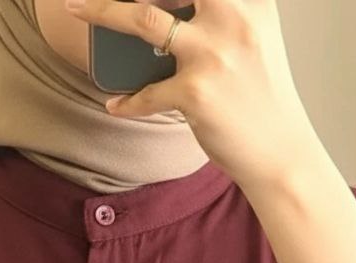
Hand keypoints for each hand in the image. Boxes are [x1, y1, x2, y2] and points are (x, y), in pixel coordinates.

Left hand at [63, 0, 310, 188]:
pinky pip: (145, 92)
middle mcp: (233, 18)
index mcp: (250, 0)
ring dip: (101, 11)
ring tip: (75, 8)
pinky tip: (116, 105)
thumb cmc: (263, 99)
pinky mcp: (195, 93)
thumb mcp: (256, 39)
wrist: (280, 154)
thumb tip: (170, 9)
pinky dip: (126, 101)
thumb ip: (225, 13)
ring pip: (142, 18)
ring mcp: (212, 55)